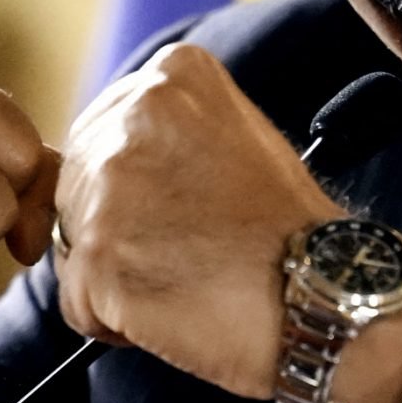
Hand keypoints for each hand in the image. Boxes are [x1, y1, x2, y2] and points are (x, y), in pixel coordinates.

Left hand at [53, 43, 348, 398]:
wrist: (328, 295)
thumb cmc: (291, 233)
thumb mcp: (237, 140)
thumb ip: (166, 135)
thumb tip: (100, 162)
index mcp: (170, 78)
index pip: (100, 136)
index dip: (136, 190)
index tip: (186, 210)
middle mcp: (132, 118)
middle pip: (75, 188)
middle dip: (117, 232)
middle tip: (189, 253)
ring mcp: (110, 187)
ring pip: (74, 247)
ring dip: (118, 279)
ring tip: (188, 282)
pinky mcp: (99, 256)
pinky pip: (77, 302)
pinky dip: (116, 324)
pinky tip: (175, 314)